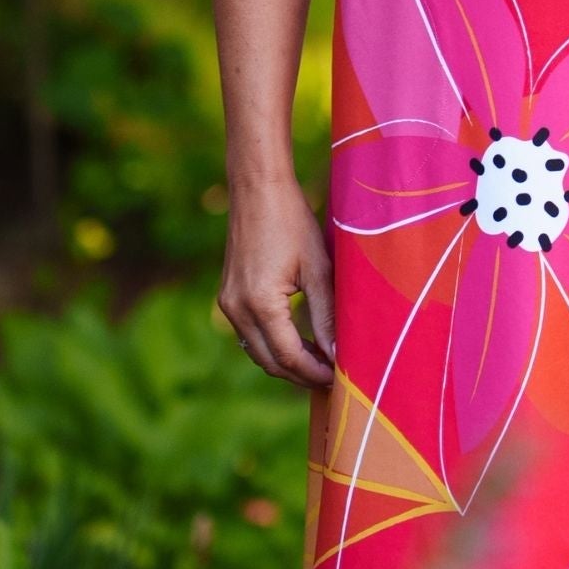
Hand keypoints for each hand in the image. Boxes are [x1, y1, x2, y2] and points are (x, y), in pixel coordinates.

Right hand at [219, 178, 336, 388]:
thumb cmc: (292, 222)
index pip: (289, 357)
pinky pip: (250, 334)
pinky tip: (299, 340)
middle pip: (270, 362)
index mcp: (260, 304)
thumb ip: (326, 314)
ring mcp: (228, 304)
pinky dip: (273, 344)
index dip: (315, 372)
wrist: (258, 190)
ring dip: (286, 361)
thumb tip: (338, 353)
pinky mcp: (227, 296)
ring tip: (320, 361)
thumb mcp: (317, 268)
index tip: (341, 378)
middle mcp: (237, 310)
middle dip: (301, 375)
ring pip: (257, 351)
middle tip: (333, 377)